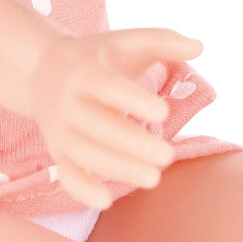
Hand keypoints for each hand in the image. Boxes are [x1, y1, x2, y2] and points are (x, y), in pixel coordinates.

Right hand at [26, 27, 203, 208]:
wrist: (43, 70)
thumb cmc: (99, 57)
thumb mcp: (127, 40)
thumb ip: (163, 40)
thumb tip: (200, 46)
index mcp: (85, 71)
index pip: (107, 88)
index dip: (133, 100)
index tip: (164, 113)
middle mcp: (67, 102)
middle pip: (97, 127)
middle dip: (132, 144)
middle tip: (168, 157)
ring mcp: (60, 129)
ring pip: (85, 153)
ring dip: (117, 168)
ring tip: (154, 178)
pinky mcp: (57, 151)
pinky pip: (66, 173)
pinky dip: (82, 190)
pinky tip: (107, 201)